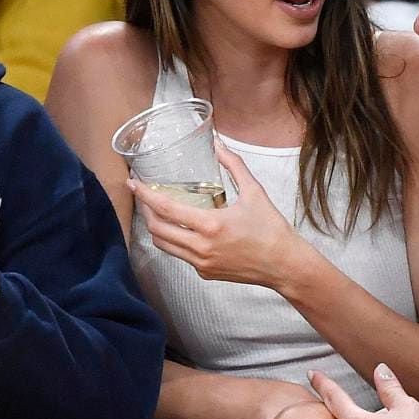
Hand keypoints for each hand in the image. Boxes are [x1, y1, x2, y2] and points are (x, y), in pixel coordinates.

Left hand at [130, 144, 317, 287]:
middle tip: (146, 197)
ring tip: (158, 214)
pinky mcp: (206, 273)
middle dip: (146, 211)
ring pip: (164, 246)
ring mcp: (202, 262)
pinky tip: (183, 230)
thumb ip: (234, 166)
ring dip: (156, 228)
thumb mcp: (255, 192)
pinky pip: (181, 256)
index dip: (145, 194)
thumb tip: (218, 145)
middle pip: (157, 229)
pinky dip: (176, 241)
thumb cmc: (272, 230)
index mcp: (211, 225)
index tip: (134, 184)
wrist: (285, 265)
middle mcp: (202, 247)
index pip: (165, 208)